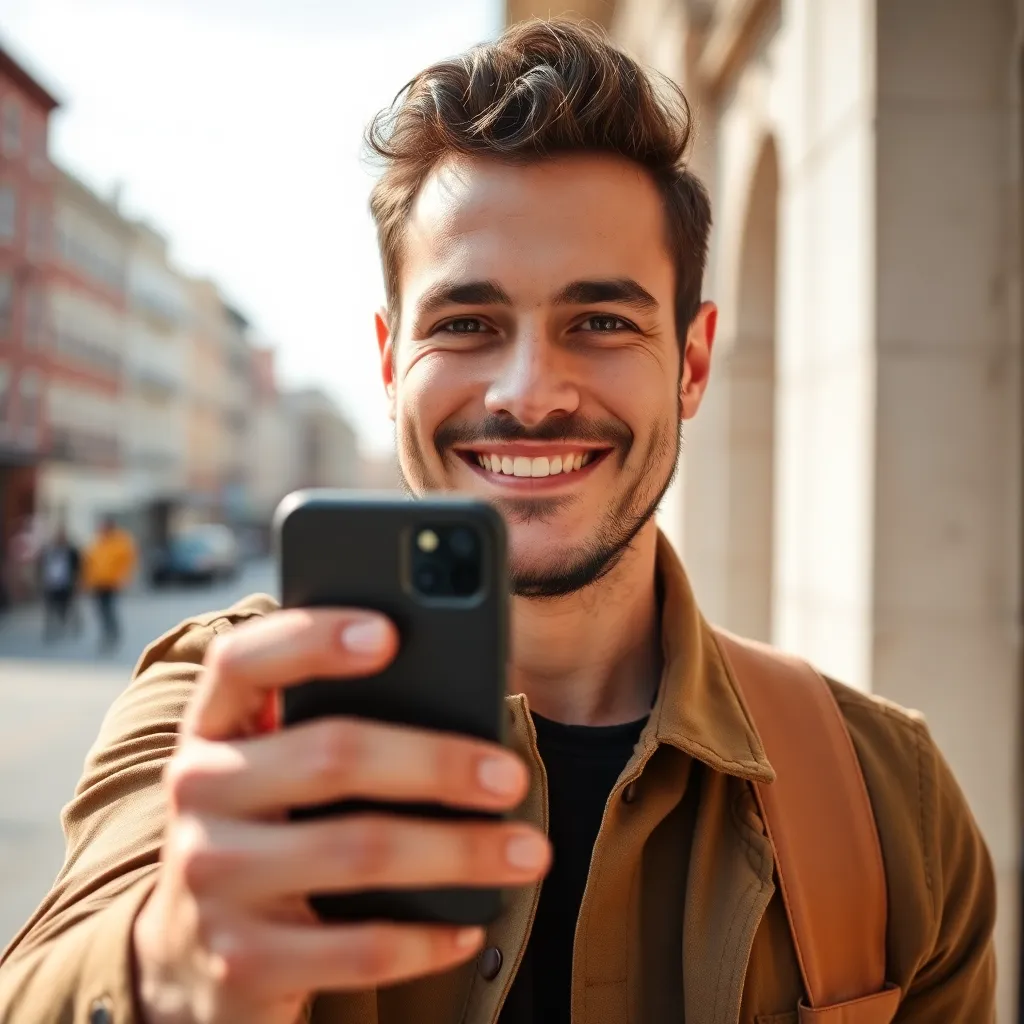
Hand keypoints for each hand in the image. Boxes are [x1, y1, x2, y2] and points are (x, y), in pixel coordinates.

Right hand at [133, 609, 546, 1023]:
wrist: (188, 956)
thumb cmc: (269, 828)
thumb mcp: (279, 768)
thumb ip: (335, 723)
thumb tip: (461, 699)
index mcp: (214, 728)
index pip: (244, 660)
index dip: (312, 638)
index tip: (389, 632)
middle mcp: (200, 792)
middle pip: (330, 755)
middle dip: (436, 762)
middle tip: (510, 777)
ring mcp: (211, 879)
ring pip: (358, 852)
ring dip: (459, 852)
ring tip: (527, 852)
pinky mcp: (240, 961)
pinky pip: (357, 948)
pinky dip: (427, 938)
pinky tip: (469, 926)